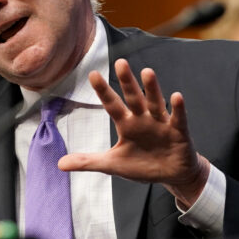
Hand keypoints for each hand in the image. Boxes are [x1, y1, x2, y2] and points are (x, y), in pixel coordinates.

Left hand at [58, 58, 210, 206]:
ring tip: (147, 72)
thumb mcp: (113, 164)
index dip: (103, 91)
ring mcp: (161, 123)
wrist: (171, 175)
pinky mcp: (179, 132)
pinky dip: (178, 108)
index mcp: (126, 124)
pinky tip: (176, 96)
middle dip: (127, 81)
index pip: (112, 105)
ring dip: (152, 88)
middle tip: (120, 62)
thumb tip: (59, 164)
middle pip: (133, 97)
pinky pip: (178, 118)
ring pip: (155, 102)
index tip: (93, 74)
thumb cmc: (142, 164)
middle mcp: (143, 119)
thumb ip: (88, 161)